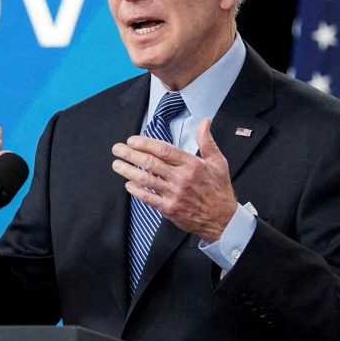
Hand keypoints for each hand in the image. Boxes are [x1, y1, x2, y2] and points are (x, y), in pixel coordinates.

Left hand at [110, 117, 235, 241]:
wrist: (222, 219)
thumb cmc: (218, 189)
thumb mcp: (218, 162)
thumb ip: (207, 141)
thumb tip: (205, 121)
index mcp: (192, 164)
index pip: (163, 150)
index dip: (145, 144)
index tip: (132, 140)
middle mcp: (181, 178)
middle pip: (150, 162)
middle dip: (130, 154)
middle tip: (117, 149)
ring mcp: (174, 194)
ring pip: (146, 179)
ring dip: (128, 171)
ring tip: (116, 164)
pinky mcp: (169, 209)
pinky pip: (148, 198)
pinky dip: (136, 190)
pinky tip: (128, 184)